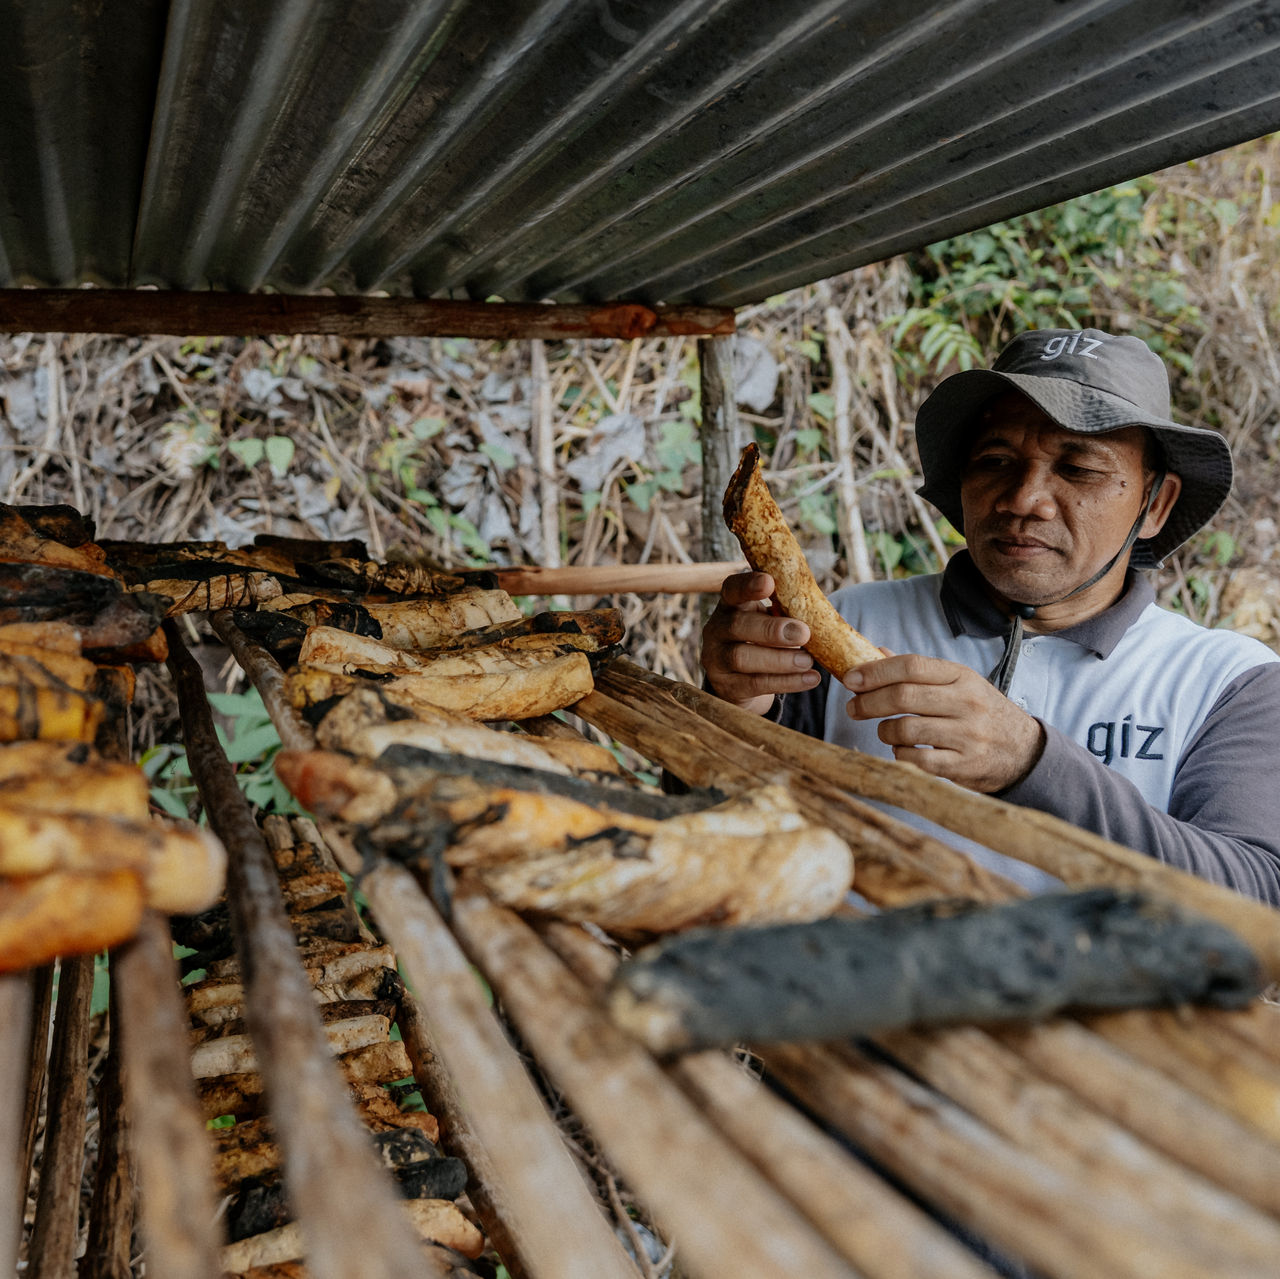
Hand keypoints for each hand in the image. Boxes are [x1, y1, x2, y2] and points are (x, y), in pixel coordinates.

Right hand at [701, 571, 820, 714]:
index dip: (748, 585)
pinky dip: (786, 682)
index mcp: (730, 606)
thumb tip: (819, 614)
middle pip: (737, 626)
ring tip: (808, 661)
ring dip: (780, 660)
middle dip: (771, 629)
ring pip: (742, 657)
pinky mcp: (726, 687)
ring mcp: (717, 659)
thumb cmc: (763, 642)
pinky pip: (755, 684)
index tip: (769, 582)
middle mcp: (717, 629)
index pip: (732, 589)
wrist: (741, 682)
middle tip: (803, 634)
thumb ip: (785, 613)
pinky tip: (810, 678)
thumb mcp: (769, 621)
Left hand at [843, 654, 1045, 792]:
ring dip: (884, 730)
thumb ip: (918, 671)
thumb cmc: (980, 712)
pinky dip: (899, 755)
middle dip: (868, 702)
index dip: (875, 671)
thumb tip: (875, 652)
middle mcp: (967, 702)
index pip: (912, 666)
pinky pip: (916, 760)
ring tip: (885, 730)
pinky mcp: (964, 765)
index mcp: (962, 676)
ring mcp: (968, 735)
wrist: (1024, 751)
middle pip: (903, 696)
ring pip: (906, 729)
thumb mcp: (958, 683)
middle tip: (853, 708)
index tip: (850, 679)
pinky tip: (902, 750)